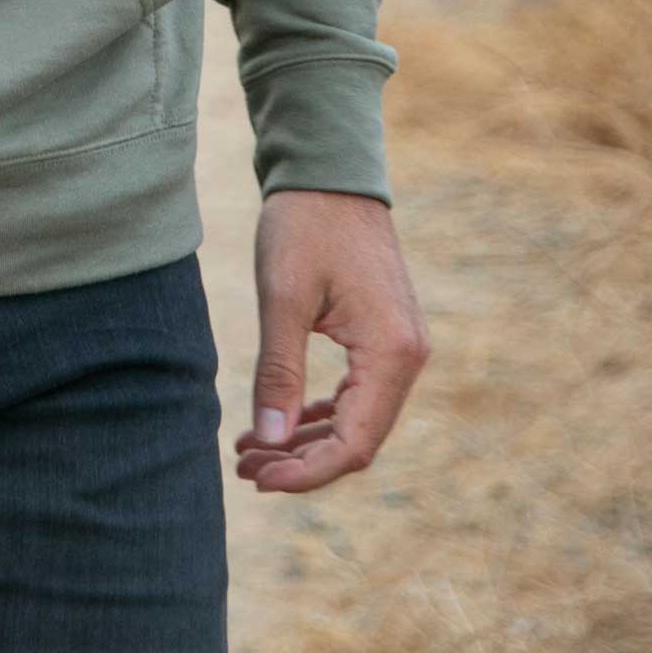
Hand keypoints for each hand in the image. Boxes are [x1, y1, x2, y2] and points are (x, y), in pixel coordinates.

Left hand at [233, 188, 430, 493]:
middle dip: (300, 461)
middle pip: (357, 440)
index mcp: (391, 353)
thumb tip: (270, 441)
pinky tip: (278, 422)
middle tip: (243, 468)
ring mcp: (400, 347)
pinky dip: (318, 412)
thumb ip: (278, 372)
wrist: (329, 173)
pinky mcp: (384, 337)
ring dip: (305, 440)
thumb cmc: (304, 226)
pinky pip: (355, 394)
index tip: (258, 479)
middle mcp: (408, 358)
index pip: (354, 445)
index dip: (306, 473)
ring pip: (355, 420)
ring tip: (251, 451)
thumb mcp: (282, 298)